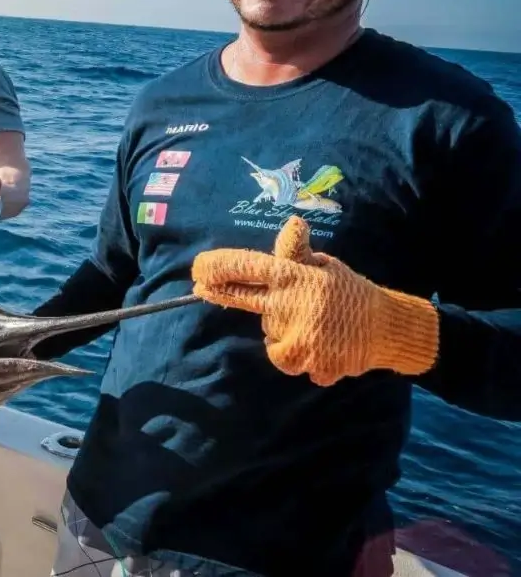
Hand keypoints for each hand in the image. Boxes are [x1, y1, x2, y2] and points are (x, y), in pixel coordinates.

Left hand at [191, 216, 438, 386]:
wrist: (388, 328)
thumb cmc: (349, 292)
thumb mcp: (324, 267)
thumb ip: (297, 254)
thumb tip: (292, 222)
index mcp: (295, 277)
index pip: (248, 267)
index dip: (218, 267)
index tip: (197, 269)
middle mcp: (292, 305)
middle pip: (242, 299)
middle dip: (219, 291)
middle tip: (204, 288)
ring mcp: (300, 337)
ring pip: (269, 338)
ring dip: (281, 335)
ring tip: (309, 326)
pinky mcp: (311, 363)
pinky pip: (289, 362)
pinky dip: (301, 358)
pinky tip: (321, 347)